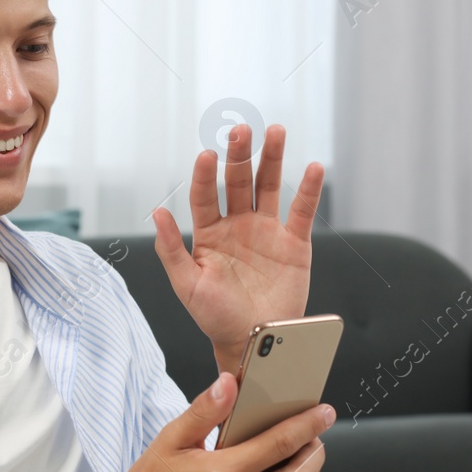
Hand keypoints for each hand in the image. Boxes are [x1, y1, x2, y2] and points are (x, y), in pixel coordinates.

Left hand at [149, 123, 324, 367]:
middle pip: (239, 182)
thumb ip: (171, 250)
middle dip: (239, 156)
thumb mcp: (187, 286)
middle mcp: (238, 226)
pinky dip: (310, 190)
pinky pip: (302, 211)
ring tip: (276, 131)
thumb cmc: (215, 317)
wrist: (252, 341)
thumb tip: (156, 212)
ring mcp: (266, 231)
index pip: (205, 196)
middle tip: (241, 130)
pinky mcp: (294, 244)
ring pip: (269, 186)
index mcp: (209, 234)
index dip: (206, 176)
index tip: (206, 155)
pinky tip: (314, 168)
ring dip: (273, 159)